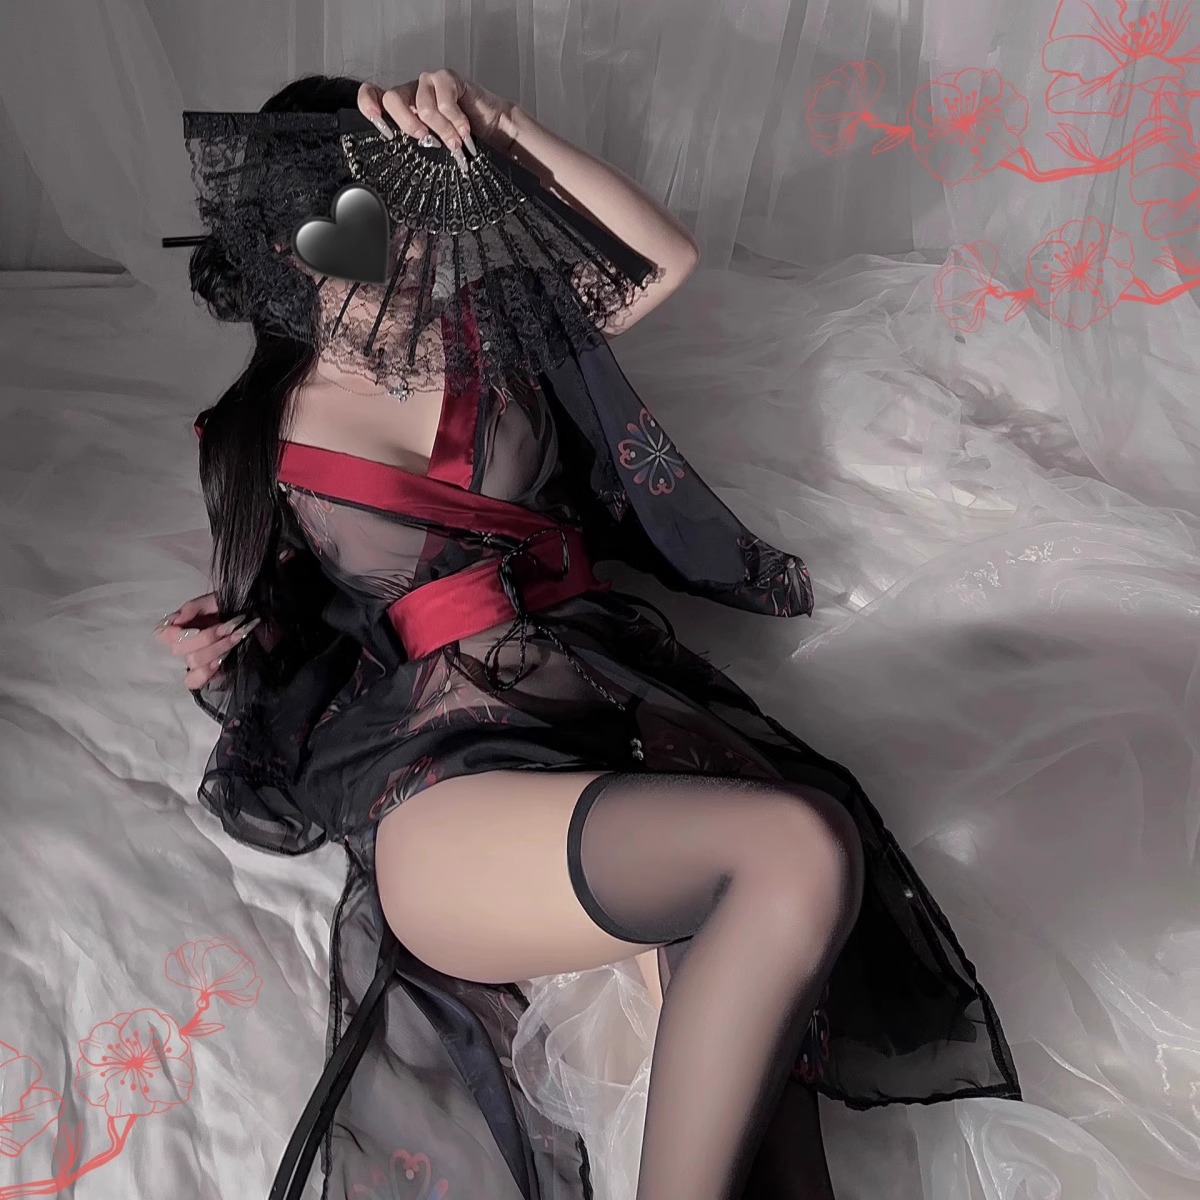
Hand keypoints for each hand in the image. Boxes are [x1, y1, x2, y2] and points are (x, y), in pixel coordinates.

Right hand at [152, 592, 260, 691]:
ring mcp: (199, 661)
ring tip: (236, 638)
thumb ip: (195, 606)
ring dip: (216, 649)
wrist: (266, 622)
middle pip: (179, 648)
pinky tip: (222, 661)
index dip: (172, 632)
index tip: (195, 624)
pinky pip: (196, 681)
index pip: (162, 634)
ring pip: (192, 662)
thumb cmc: (240, 609)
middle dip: (205, 637)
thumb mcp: (217, 600)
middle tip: (227, 627)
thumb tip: (177, 619)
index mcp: (186, 626)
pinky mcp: (212, 675)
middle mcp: (188, 645)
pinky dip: (207, 671)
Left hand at [357, 69, 514, 163]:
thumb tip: (396, 169)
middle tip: (425, 140)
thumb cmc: (462, 141)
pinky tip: (465, 129)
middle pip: (392, 99)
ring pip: (422, 106)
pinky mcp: (447, 79)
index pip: (373, 95)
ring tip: (455, 143)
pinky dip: (456, 120)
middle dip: (408, 124)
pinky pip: (445, 100)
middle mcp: (412, 94)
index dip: (369, 103)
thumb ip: (414, 149)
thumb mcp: (433, 150)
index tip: (376, 120)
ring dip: (442, 130)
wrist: (493, 130)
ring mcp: (429, 84)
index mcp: (402, 110)